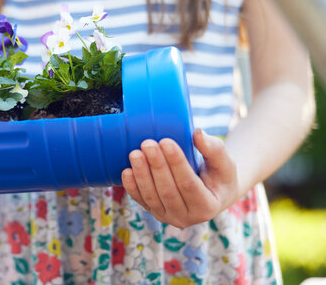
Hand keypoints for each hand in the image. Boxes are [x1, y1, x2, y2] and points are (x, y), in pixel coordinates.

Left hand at [121, 129, 238, 227]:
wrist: (212, 193)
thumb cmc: (219, 175)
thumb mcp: (224, 163)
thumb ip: (214, 148)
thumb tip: (197, 133)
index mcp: (208, 207)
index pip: (189, 184)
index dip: (176, 163)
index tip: (166, 141)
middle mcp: (187, 218)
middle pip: (168, 191)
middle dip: (156, 166)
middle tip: (148, 143)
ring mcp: (169, 217)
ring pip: (152, 197)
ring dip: (141, 174)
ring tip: (135, 153)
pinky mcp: (155, 212)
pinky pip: (141, 201)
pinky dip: (132, 187)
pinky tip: (126, 171)